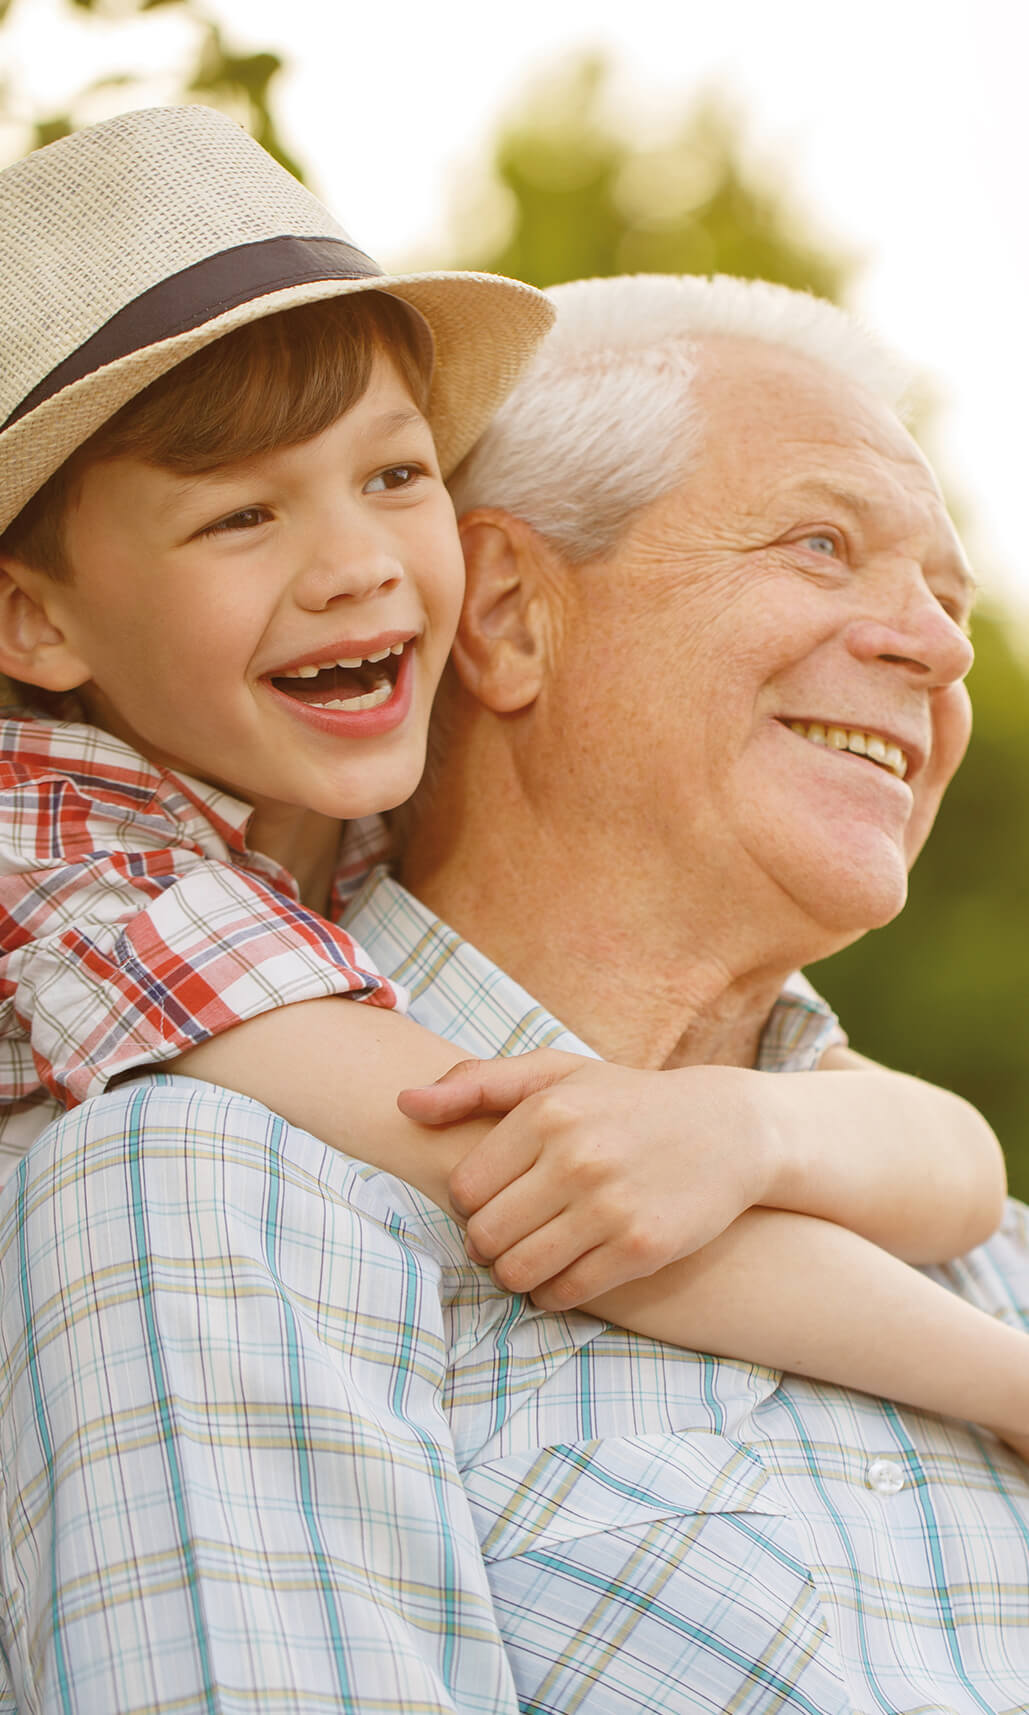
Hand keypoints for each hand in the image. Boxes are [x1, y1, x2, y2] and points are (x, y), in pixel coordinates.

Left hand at [398, 1050, 777, 1310]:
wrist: (728, 1129)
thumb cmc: (626, 1102)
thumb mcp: (556, 1075)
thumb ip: (477, 1084)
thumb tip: (403, 1104)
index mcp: (547, 1112)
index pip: (464, 1188)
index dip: (470, 1203)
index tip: (493, 1200)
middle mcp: (576, 1158)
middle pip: (485, 1235)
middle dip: (486, 1243)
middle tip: (507, 1234)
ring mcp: (609, 1206)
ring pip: (518, 1270)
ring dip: (513, 1274)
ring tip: (528, 1256)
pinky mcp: (640, 1248)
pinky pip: (565, 1293)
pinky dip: (552, 1293)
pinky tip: (562, 1274)